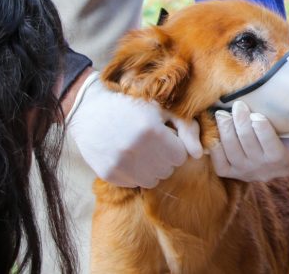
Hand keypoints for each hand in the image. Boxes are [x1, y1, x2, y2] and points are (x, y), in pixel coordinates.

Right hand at [67, 72, 202, 187]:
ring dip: (151, 168)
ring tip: (140, 150)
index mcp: (151, 130)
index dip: (175, 146)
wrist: (90, 108)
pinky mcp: (108, 173)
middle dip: (164, 158)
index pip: (180, 157)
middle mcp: (135, 149)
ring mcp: (120, 163)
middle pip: (167, 170)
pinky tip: (126, 156)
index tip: (165, 137)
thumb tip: (199, 154)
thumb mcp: (162, 108)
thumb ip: (186, 129)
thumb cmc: (132, 104)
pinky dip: (133, 173)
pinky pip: (133, 183)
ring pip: (152, 181)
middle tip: (152, 143)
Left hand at [210, 101, 288, 181]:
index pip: (270, 142)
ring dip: (226, 129)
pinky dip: (215, 144)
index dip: (260, 126)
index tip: (257, 113)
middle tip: (238, 106)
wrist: (279, 150)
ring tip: (223, 113)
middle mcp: (264, 171)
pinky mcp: (231, 174)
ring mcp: (246, 173)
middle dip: (240, 121)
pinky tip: (216, 130)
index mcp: (284, 161)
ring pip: (231, 149)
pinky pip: (218, 160)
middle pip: (247, 142)